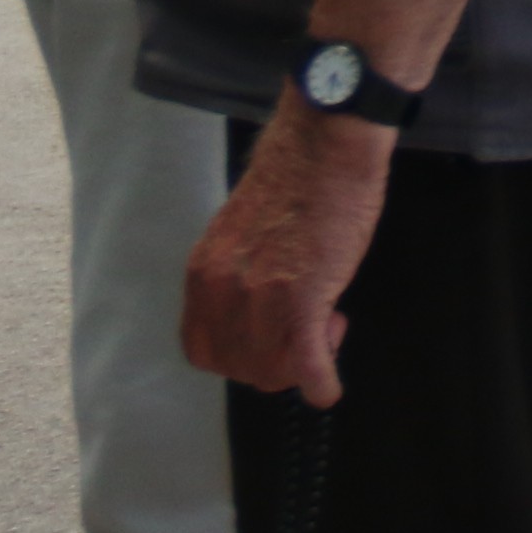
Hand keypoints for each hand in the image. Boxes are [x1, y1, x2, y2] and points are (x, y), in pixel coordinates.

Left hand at [179, 98, 391, 405]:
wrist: (325, 145)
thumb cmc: (295, 179)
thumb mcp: (241, 234)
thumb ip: (237, 276)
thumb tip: (254, 313)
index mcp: (202, 272)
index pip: (202, 350)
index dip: (237, 356)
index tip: (267, 341)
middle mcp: (220, 290)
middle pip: (239, 367)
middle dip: (275, 362)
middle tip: (309, 330)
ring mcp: (259, 298)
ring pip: (270, 371)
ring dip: (301, 364)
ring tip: (329, 325)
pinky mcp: (302, 300)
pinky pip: (305, 366)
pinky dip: (319, 384)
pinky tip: (328, 387)